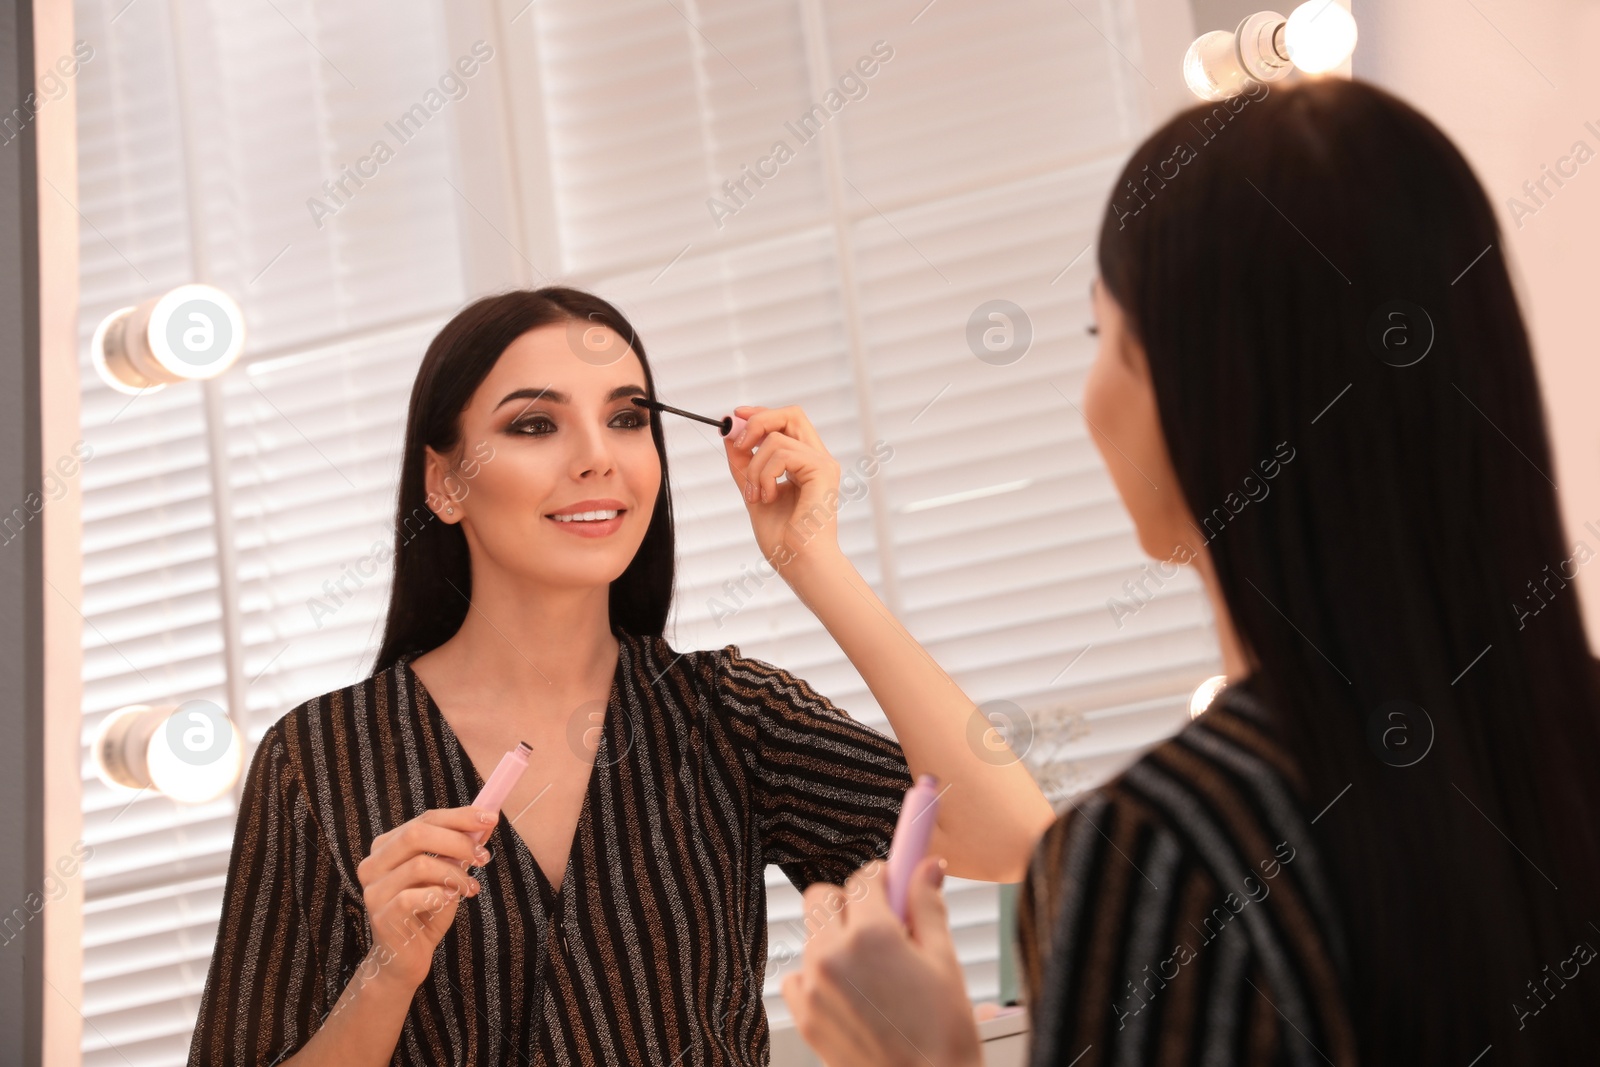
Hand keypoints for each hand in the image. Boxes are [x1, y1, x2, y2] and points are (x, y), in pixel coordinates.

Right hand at [354, 806, 493, 989]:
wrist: (406, 958)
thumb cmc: (427, 911)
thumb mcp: (446, 875)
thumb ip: (459, 850)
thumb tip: (486, 823)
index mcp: (387, 847)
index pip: (424, 819)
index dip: (459, 817)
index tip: (490, 818)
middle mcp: (373, 864)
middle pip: (416, 834)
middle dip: (458, 841)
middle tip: (484, 857)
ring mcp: (373, 890)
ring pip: (419, 865)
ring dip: (455, 874)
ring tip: (471, 888)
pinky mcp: (380, 916)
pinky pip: (413, 897)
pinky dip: (439, 895)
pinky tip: (451, 900)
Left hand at [724, 405, 845, 574]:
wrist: (800, 563)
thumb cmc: (783, 539)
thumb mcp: (754, 493)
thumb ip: (745, 465)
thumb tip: (729, 434)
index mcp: (805, 464)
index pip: (787, 422)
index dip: (760, 414)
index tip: (735, 417)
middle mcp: (818, 459)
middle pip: (791, 414)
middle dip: (758, 422)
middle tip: (740, 445)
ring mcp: (822, 463)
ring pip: (776, 438)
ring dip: (754, 467)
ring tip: (755, 495)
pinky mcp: (822, 470)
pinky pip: (782, 454)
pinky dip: (764, 475)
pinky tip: (767, 498)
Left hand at [782, 857, 982, 1066]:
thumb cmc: (944, 1035)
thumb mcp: (946, 961)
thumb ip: (927, 906)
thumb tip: (926, 867)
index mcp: (871, 934)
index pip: (864, 878)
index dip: (884, 881)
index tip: (896, 889)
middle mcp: (832, 955)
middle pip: (823, 897)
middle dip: (850, 903)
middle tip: (882, 926)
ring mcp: (813, 988)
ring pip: (812, 936)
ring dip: (836, 940)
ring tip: (874, 971)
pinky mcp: (804, 1017)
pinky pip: (798, 976)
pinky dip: (819, 978)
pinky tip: (853, 995)